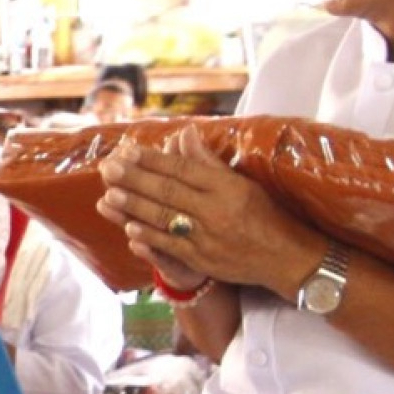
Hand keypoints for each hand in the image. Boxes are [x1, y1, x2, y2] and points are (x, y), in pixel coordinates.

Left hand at [95, 132, 326, 298]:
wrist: (286, 258)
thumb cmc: (264, 214)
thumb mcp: (241, 183)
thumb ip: (208, 161)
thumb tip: (184, 133)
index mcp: (226, 186)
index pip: (182, 168)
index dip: (152, 159)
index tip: (127, 150)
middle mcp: (216, 210)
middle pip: (168, 191)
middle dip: (134, 179)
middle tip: (107, 168)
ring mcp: (208, 237)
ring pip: (165, 218)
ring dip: (134, 207)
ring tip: (109, 195)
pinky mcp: (204, 260)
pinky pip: (171, 247)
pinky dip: (149, 237)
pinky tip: (129, 228)